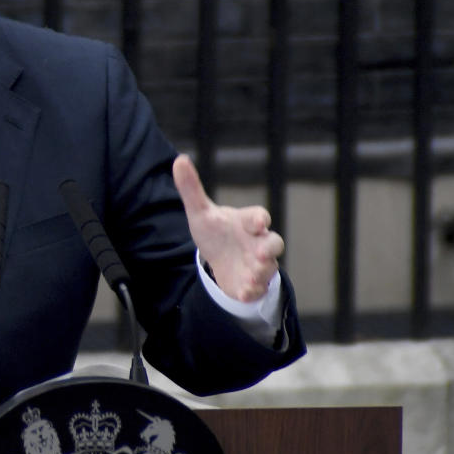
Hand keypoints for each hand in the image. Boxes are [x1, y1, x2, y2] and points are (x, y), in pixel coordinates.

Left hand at [173, 154, 283, 302]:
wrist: (219, 259)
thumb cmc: (216, 231)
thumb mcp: (201, 212)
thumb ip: (191, 188)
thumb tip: (179, 160)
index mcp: (247, 222)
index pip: (258, 217)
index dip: (260, 219)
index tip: (259, 221)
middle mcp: (258, 243)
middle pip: (274, 243)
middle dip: (269, 248)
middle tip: (260, 254)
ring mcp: (258, 264)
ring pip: (268, 268)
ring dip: (261, 272)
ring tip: (252, 275)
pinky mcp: (253, 284)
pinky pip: (258, 289)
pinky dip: (252, 291)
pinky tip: (242, 293)